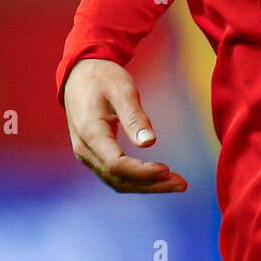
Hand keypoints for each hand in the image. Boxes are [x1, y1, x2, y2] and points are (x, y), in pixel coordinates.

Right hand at [63, 58, 187, 193]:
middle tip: (181, 183)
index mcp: (90, 132)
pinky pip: (113, 175)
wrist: (79, 74)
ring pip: (116, 181)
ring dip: (145, 186)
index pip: (117, 165)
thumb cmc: (102, 78)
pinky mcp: (92, 154)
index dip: (143, 172)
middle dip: (150, 184)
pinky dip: (135, 180)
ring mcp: (86, 154)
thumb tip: (149, 143)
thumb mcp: (122, 90)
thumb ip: (135, 117)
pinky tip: (155, 177)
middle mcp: (84, 149)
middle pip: (118, 179)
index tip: (167, 170)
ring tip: (174, 183)